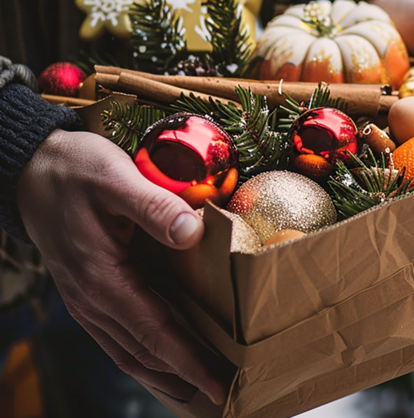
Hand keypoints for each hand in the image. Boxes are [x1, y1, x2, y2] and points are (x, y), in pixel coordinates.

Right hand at [17, 130, 227, 403]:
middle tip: (227, 393)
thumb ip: (154, 207)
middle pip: (143, 353)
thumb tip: (192, 233)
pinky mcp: (90, 292)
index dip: (188, 360)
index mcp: (101, 278)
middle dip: (185, 377)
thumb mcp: (117, 179)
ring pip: (129, 351)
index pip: (153, 332)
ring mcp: (88, 300)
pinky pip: (120, 336)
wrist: (34, 170)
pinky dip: (146, 355)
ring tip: (202, 387)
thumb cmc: (77, 172)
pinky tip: (166, 358)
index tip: (220, 383)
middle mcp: (92, 299)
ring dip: (166, 372)